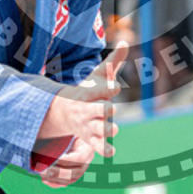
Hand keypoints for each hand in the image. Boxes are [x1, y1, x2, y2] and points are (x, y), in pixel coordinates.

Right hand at [34, 43, 127, 186]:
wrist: (66, 111)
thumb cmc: (89, 90)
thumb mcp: (99, 75)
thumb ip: (113, 61)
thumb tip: (126, 41)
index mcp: (90, 93)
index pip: (98, 90)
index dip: (107, 88)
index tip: (116, 87)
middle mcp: (89, 110)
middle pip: (96, 111)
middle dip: (103, 110)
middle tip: (110, 108)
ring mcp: (89, 125)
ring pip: (97, 129)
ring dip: (105, 130)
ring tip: (113, 129)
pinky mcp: (91, 138)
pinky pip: (96, 146)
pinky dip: (103, 150)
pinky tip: (112, 152)